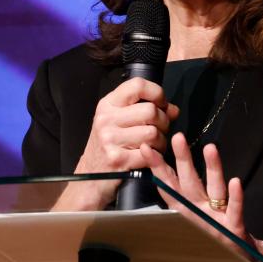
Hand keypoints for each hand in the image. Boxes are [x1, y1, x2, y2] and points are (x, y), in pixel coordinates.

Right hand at [63, 77, 178, 209]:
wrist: (89, 176)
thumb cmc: (107, 146)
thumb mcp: (119, 121)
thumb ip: (144, 110)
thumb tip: (173, 109)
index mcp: (107, 104)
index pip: (138, 85)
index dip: (157, 93)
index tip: (161, 104)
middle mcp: (106, 119)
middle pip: (150, 110)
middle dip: (163, 122)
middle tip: (159, 130)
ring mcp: (110, 139)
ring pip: (153, 132)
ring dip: (161, 141)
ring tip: (154, 145)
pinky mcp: (117, 159)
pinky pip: (150, 153)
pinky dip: (155, 156)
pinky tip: (149, 156)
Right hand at [144, 134, 262, 261]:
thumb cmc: (218, 237)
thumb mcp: (198, 217)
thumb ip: (184, 198)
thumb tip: (165, 174)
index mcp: (188, 211)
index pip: (170, 186)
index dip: (158, 167)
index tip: (146, 148)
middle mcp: (199, 214)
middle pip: (189, 183)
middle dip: (182, 159)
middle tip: (177, 138)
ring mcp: (216, 221)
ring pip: (213, 190)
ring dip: (212, 168)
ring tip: (210, 148)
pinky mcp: (234, 229)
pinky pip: (235, 209)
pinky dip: (235, 196)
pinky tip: (235, 182)